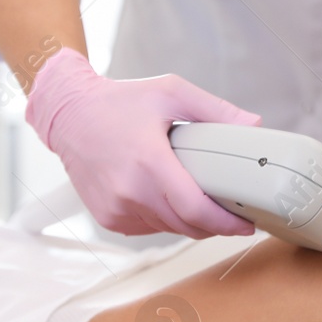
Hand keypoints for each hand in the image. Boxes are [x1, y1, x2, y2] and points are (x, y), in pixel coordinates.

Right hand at [25, 48, 261, 237]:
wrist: (68, 114)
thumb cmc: (118, 102)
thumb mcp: (170, 93)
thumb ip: (215, 110)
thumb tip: (253, 125)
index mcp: (149, 162)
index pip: (195, 210)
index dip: (226, 223)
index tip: (246, 224)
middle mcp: (130, 191)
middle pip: (186, 226)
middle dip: (215, 224)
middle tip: (233, 213)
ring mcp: (116, 208)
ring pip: (168, 229)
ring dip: (189, 222)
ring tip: (201, 201)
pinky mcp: (107, 217)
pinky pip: (148, 228)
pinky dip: (165, 219)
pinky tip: (169, 199)